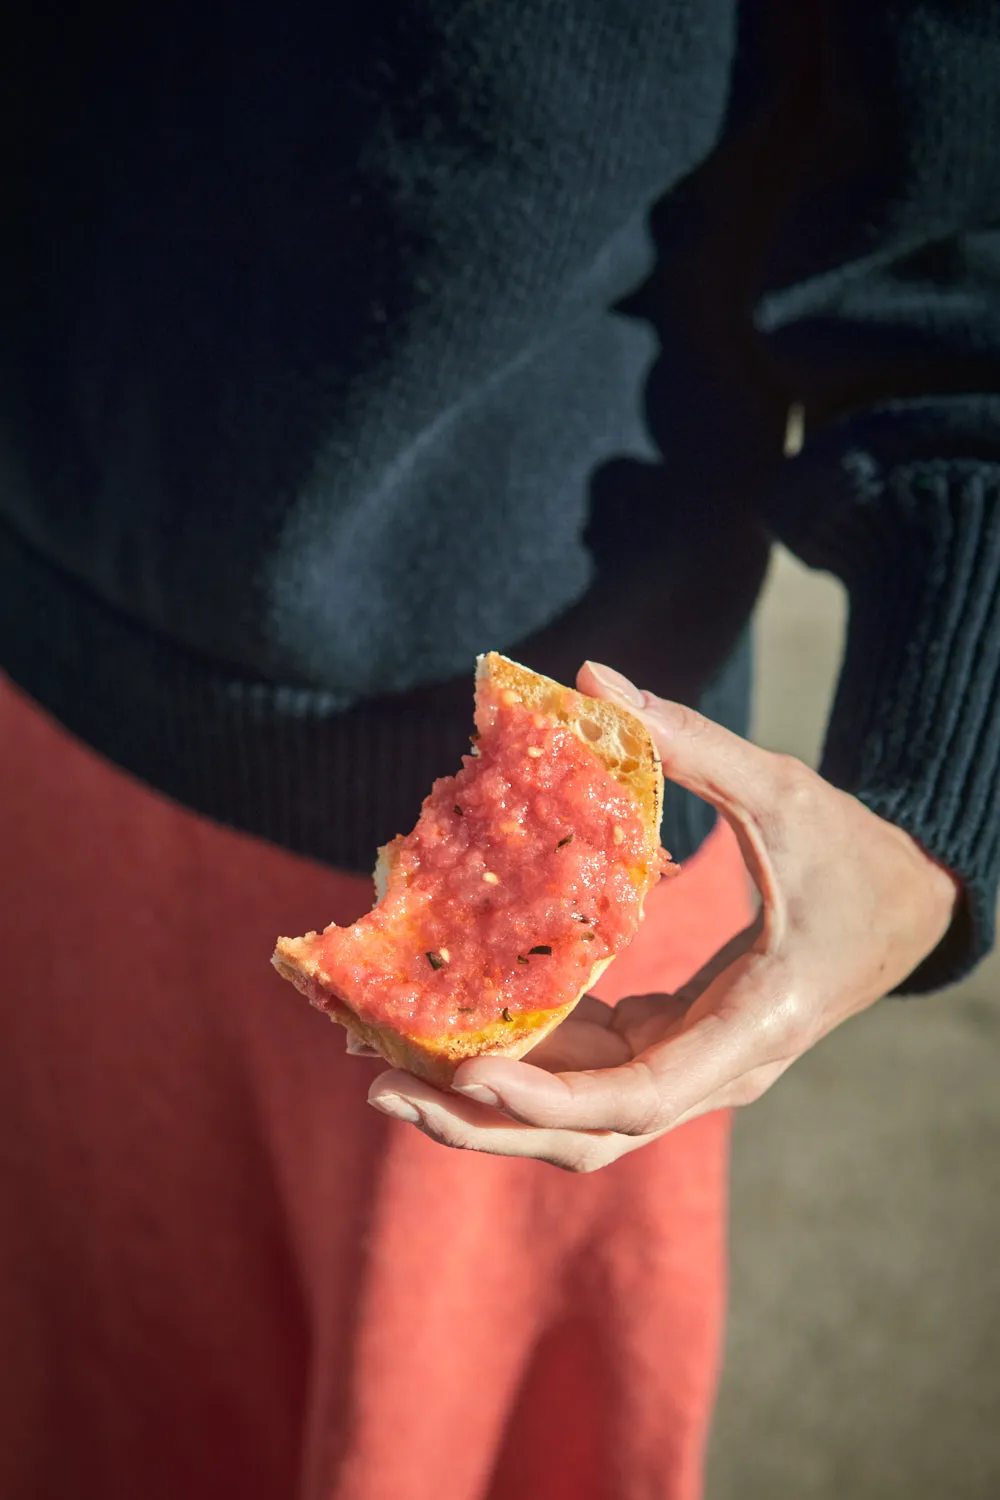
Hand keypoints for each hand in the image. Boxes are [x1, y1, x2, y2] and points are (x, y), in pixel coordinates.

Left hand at [368, 662, 959, 1170]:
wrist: (915, 905)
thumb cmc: (857, 855)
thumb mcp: (783, 793)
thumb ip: (691, 742)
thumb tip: (594, 678)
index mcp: (750, 1028)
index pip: (638, 1096)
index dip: (550, 1096)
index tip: (469, 1071)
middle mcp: (716, 1070)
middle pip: (590, 1136)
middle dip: (486, 1126)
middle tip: (382, 1086)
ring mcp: (695, 1065)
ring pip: (583, 1118)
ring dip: (492, 1104)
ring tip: (391, 1069)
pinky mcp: (676, 1042)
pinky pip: (592, 1070)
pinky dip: (527, 1059)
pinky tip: (460, 1026)